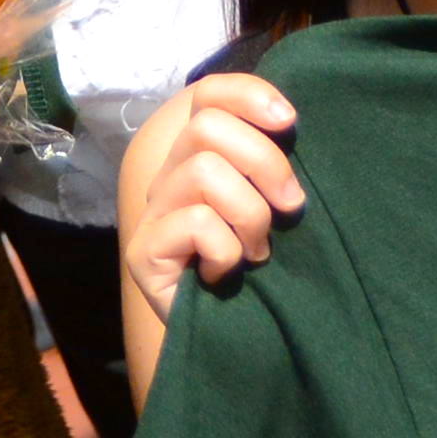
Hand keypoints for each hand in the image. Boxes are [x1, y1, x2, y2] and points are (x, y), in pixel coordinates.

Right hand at [112, 73, 301, 404]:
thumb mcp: (276, 205)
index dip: (249, 94)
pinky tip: (227, 275)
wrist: (239, 343)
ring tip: (256, 252)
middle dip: (265, 163)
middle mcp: (168, 176)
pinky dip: (228, 251)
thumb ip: (275, 164)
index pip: (208, 94)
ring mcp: (152, 214)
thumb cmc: (266, 271)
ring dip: (249, 216)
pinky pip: (197, 224)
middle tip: (289, 209)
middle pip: (208, 126)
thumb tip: (293, 120)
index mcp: (200, 154)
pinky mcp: (144, 253)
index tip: (291, 121)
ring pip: (205, 171)